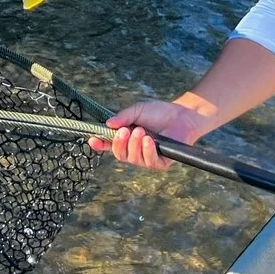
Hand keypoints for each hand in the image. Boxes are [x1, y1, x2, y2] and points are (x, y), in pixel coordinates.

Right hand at [89, 99, 209, 169]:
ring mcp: (147, 158)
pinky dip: (147, 151)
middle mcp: (134, 150)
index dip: (99, 144)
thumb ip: (123, 117)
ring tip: (142, 131)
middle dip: (119, 143)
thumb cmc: (159, 112)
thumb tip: (108, 124)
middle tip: (125, 130)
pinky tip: (149, 141)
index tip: (93, 139)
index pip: (109, 145)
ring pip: (133, 158)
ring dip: (134, 145)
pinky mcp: (160, 163)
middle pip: (119, 154)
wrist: (182, 115)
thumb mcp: (138, 110)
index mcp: (126, 138)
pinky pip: (149, 162)